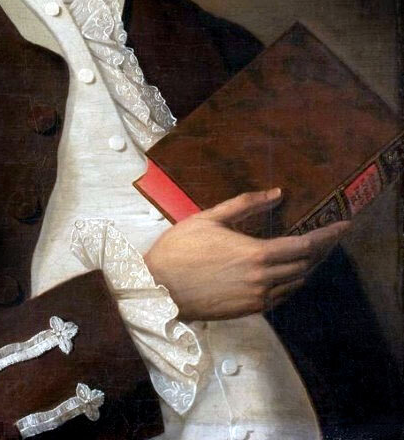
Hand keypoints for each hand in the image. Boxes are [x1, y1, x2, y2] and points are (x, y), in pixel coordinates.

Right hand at [144, 188, 349, 321]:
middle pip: (305, 265)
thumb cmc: (180, 248)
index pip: (304, 245)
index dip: (328, 236)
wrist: (159, 288)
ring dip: (307, 266)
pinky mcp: (248, 310)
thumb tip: (278, 193)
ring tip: (312, 252)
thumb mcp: (210, 217)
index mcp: (256, 254)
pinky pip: (281, 296)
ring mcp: (257, 298)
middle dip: (321, 250)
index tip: (344, 226)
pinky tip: (287, 272)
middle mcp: (263, 279)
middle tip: (330, 236)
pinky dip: (291, 283)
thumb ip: (246, 204)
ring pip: (296, 283)